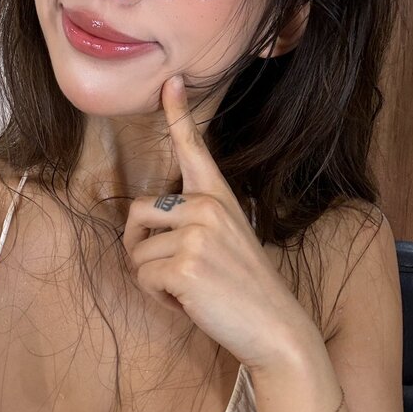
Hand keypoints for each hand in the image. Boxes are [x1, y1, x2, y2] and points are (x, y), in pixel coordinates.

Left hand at [122, 74, 317, 372]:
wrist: (276, 329)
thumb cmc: (244, 290)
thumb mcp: (226, 241)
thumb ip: (192, 222)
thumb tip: (142, 219)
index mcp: (219, 197)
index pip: (194, 148)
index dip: (178, 113)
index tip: (171, 82)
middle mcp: (207, 206)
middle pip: (136, 212)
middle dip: (140, 249)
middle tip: (175, 273)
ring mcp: (197, 234)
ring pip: (136, 252)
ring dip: (153, 280)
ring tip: (192, 289)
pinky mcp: (185, 265)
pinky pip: (142, 278)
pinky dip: (158, 298)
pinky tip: (192, 303)